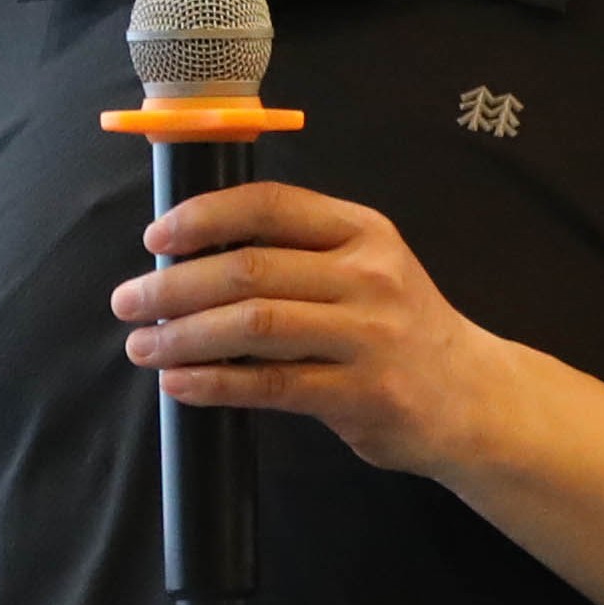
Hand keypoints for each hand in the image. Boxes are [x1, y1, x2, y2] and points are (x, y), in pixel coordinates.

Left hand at [112, 182, 523, 475]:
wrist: (475, 398)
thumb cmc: (403, 331)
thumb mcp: (369, 270)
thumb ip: (301, 256)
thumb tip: (193, 260)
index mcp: (363, 231)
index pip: (270, 206)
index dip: (203, 217)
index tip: (156, 238)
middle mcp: (369, 275)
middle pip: (249, 269)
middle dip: (174, 285)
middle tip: (128, 302)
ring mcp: (370, 335)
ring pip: (254, 325)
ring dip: (184, 335)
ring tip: (142, 347)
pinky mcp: (364, 393)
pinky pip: (272, 384)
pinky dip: (216, 383)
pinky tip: (181, 384)